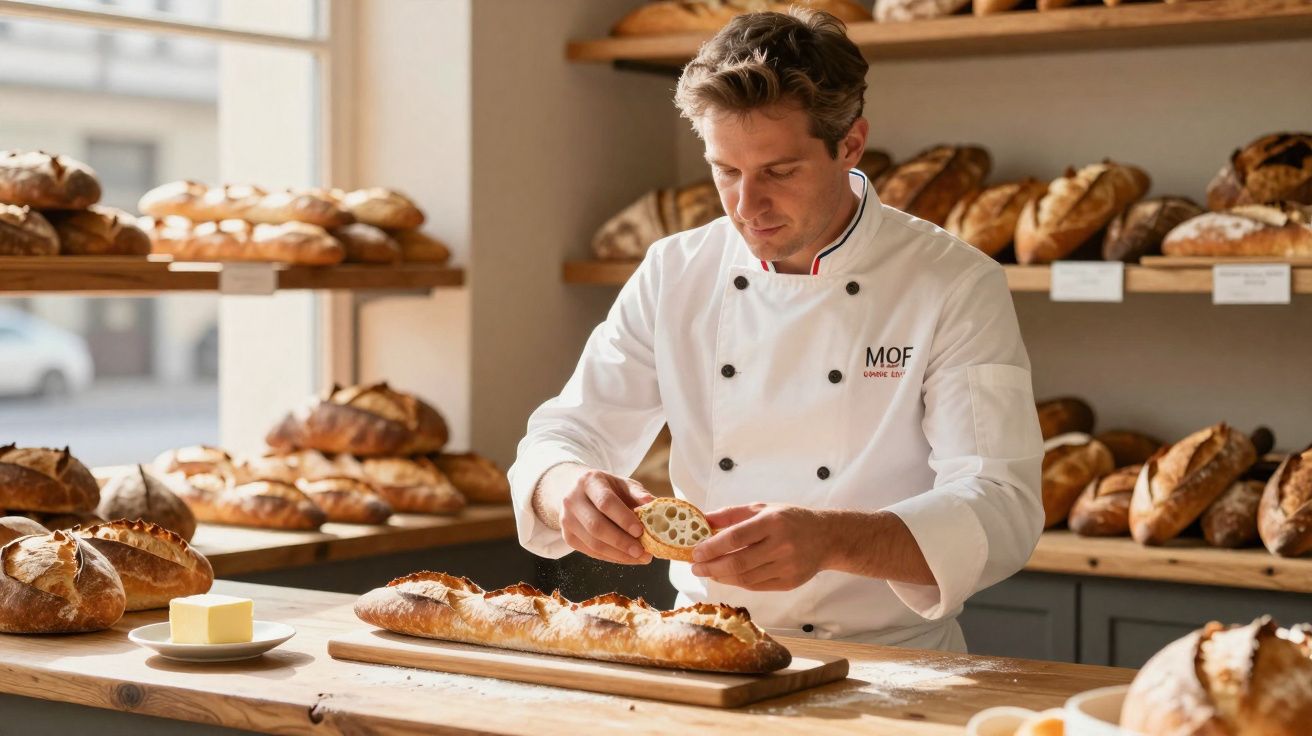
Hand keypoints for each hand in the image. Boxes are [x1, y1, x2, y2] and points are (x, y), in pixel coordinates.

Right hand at [542, 464, 654, 564]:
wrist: (575, 491)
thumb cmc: (606, 488)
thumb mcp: (622, 484)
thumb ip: (638, 494)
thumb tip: (653, 504)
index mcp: (589, 481)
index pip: (605, 502)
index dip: (623, 518)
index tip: (640, 531)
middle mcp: (572, 500)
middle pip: (597, 526)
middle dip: (621, 542)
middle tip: (642, 551)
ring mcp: (567, 520)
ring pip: (593, 543)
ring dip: (618, 554)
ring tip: (639, 557)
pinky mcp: (568, 537)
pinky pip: (591, 552)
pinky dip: (611, 557)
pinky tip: (626, 557)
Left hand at [690, 503, 830, 590]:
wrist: (827, 537)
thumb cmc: (790, 519)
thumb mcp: (762, 508)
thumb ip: (731, 514)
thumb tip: (702, 520)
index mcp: (772, 522)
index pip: (736, 537)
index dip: (712, 547)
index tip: (695, 552)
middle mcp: (781, 545)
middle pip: (738, 563)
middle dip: (711, 567)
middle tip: (695, 568)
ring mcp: (787, 567)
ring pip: (745, 578)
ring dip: (721, 577)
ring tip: (708, 572)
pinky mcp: (789, 583)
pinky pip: (756, 586)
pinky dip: (737, 582)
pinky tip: (726, 577)